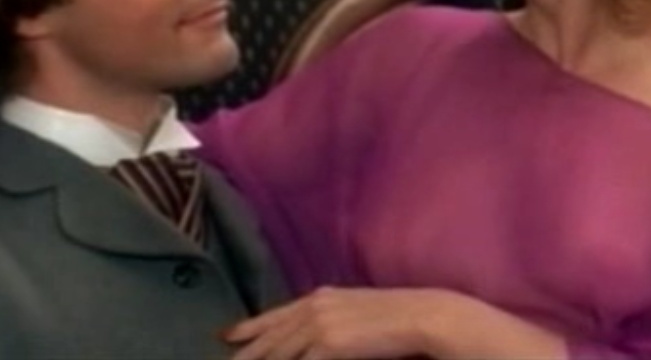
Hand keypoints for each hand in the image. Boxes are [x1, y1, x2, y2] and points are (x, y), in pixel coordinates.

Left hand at [224, 286, 440, 359]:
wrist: (421, 316)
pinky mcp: (328, 345)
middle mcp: (314, 307)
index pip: (277, 314)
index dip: (251, 326)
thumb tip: (320, 338)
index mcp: (321, 296)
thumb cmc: (399, 316)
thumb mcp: (358, 311)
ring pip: (278, 354)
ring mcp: (319, 325)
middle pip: (271, 337)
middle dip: (247, 353)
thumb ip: (334, 319)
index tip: (229, 336)